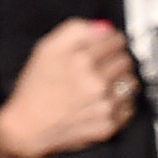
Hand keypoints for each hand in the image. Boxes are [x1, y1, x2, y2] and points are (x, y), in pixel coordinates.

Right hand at [0, 17, 139, 157]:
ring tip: (106, 85)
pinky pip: (129, 108)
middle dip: (118, 59)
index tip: (108, 46)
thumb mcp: (46, 48)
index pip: (116, 40)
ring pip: (131, 83)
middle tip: (106, 66)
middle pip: (126, 60)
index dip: (112, 41)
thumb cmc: (33, 91)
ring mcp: (104, 106)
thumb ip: (76, 30)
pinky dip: (122, 103)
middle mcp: (97, 82)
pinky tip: (106, 102)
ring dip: (122, 81)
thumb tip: (103, 27)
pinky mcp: (107, 126)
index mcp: (83, 60)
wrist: (27, 130)